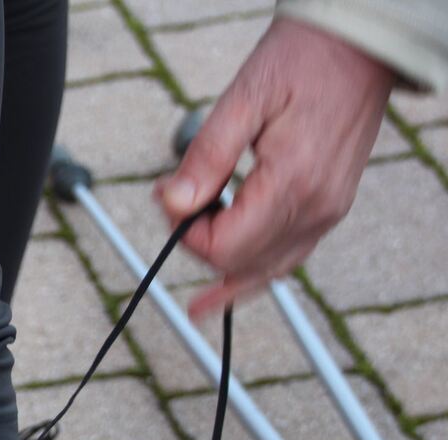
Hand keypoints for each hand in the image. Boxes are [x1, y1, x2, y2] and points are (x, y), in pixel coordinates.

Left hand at [156, 17, 395, 317]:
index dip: (184, 233)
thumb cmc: (304, 61)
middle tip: (173, 206)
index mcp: (291, 183)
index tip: (166, 199)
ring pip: (267, 271)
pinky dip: (256, 273)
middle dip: (198, 244)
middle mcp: (315, 207)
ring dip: (225, 273)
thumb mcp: (243, 99)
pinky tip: (232, 290)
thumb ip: (205, 158)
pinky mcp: (330, 207)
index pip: (223, 247)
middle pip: (240, 263)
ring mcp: (327, 211)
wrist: (360, 48)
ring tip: (196, 305)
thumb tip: (173, 203)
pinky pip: (289, 257)